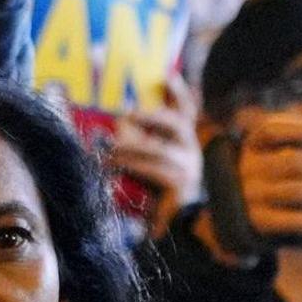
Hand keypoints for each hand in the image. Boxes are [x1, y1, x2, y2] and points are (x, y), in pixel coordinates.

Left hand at [107, 80, 203, 225]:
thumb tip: (118, 122)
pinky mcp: (179, 184)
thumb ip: (142, 142)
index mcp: (186, 142)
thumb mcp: (152, 162)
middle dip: (150, 115)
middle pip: (176, 123)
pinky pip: (152, 169)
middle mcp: (191, 150)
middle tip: (126, 113)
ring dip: (130, 147)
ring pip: (158, 149)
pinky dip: (130, 166)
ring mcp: (188, 167)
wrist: (177, 228)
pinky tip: (113, 165)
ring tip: (109, 147)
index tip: (168, 74)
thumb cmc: (159, 193)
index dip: (179, 92)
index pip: (187, 110)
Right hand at [223, 105, 301, 249]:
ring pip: (296, 191)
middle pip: (292, 161)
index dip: (300, 128)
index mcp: (255, 143)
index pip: (270, 129)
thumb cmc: (283, 169)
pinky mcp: (261, 220)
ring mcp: (253, 195)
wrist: (257, 208)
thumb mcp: (289, 146)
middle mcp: (250, 168)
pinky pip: (293, 220)